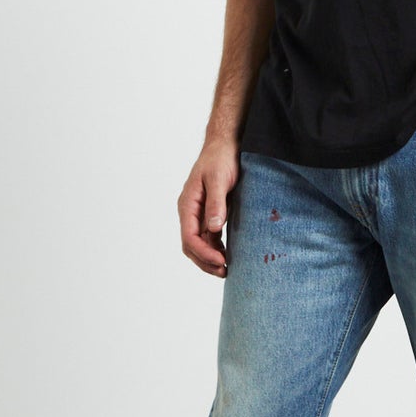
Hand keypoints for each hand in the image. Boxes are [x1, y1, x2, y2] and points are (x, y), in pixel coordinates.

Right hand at [179, 134, 239, 276]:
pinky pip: (209, 237)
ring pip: (199, 244)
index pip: (189, 237)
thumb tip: (213, 228)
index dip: (203, 253)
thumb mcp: (218, 179)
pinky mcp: (210, 213)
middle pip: (191, 245)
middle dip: (205, 261)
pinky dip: (215, 249)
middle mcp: (190, 212)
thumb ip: (215, 204)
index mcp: (187, 204)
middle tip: (224, 271)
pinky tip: (228, 256)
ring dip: (209, 258)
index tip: (220, 261)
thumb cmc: (221, 159)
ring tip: (226, 269)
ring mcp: (199, 214)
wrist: (226, 145)